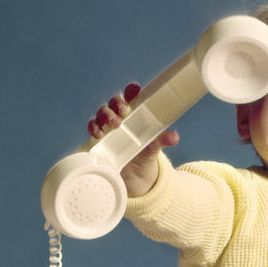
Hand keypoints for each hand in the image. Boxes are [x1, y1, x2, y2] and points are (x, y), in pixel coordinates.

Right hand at [87, 82, 179, 196]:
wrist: (135, 177)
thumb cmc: (145, 154)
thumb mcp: (154, 148)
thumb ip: (162, 140)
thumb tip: (174, 137)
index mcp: (136, 114)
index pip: (132, 96)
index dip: (132, 90)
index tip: (136, 89)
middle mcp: (121, 117)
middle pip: (115, 102)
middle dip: (118, 104)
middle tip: (124, 112)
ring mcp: (108, 127)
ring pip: (102, 112)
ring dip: (106, 115)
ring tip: (114, 125)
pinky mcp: (100, 138)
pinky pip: (93, 127)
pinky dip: (93, 128)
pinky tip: (98, 134)